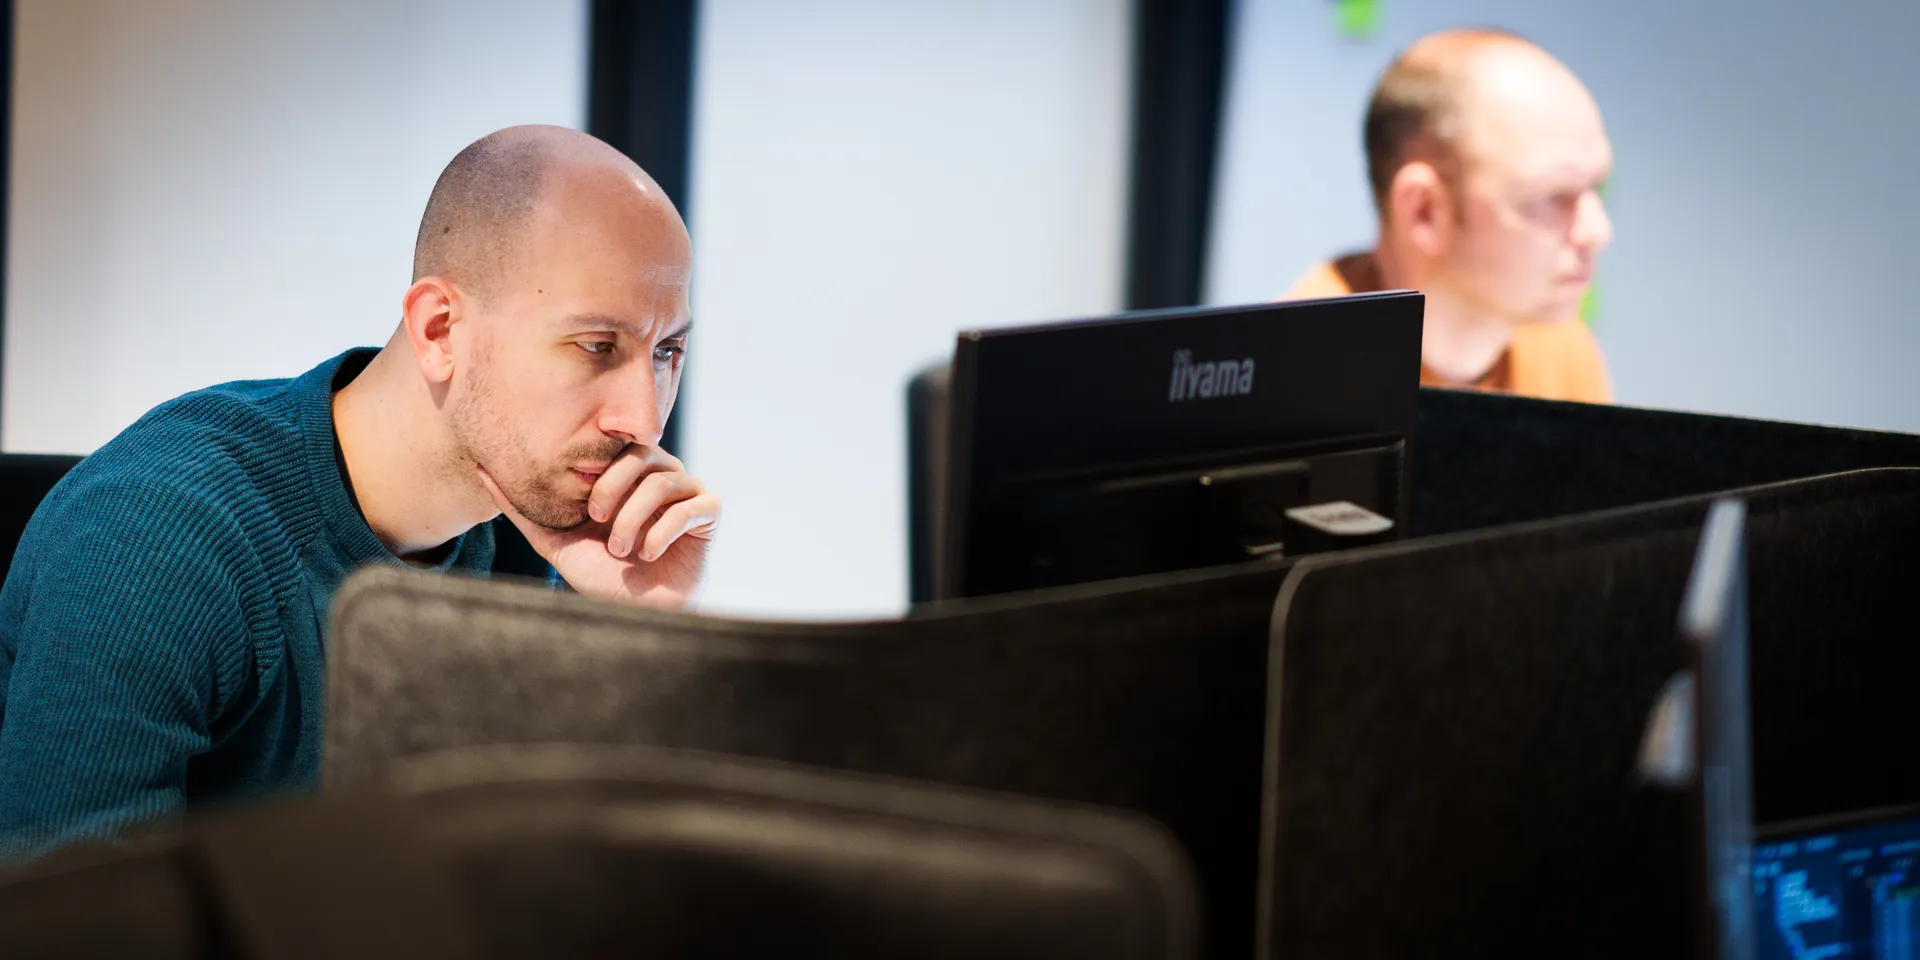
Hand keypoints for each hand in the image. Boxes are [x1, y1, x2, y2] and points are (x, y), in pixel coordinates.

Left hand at [479, 446, 718, 607]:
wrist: (640, 614)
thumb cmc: (602, 576)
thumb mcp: (556, 540)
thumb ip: (524, 509)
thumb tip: (483, 472)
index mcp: (628, 475)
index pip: (616, 447)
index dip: (599, 474)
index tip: (585, 512)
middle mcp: (660, 475)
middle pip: (642, 454)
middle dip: (614, 488)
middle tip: (598, 520)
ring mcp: (688, 491)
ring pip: (664, 481)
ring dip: (635, 518)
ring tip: (622, 549)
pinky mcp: (709, 512)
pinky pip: (691, 506)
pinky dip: (663, 532)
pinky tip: (647, 555)